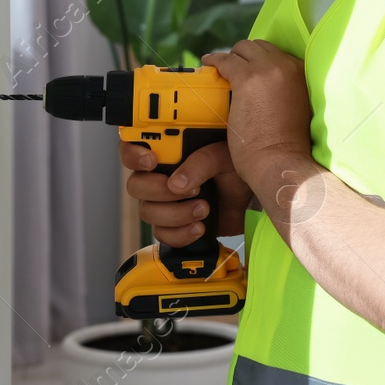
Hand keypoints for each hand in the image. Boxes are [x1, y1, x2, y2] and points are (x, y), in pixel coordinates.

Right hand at [121, 139, 253, 247]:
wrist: (252, 196)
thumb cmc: (235, 168)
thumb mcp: (223, 155)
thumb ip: (201, 162)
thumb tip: (176, 184)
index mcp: (166, 153)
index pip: (132, 149)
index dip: (133, 155)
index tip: (151, 161)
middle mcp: (159, 177)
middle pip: (135, 186)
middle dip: (159, 191)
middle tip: (191, 190)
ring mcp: (164, 203)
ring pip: (148, 212)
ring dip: (176, 214)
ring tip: (204, 208)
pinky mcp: (174, 225)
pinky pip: (163, 235)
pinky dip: (181, 233)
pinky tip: (200, 227)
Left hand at [203, 41, 313, 193]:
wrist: (281, 161)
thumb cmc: (288, 147)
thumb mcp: (295, 109)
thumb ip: (286, 93)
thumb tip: (267, 92)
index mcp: (302, 74)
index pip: (277, 55)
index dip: (260, 61)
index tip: (250, 69)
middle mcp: (288, 66)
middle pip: (260, 47)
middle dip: (245, 55)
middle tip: (232, 68)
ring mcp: (267, 71)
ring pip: (243, 49)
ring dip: (231, 56)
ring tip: (219, 66)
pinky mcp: (247, 80)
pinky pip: (225, 61)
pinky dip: (214, 60)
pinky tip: (208, 64)